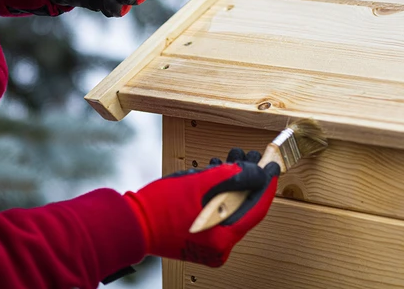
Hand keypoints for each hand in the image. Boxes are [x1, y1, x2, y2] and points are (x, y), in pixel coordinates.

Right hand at [124, 148, 279, 266]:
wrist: (132, 222)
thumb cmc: (160, 207)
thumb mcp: (198, 184)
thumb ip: (229, 176)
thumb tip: (255, 171)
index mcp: (223, 238)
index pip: (256, 210)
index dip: (265, 184)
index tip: (272, 165)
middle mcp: (219, 246)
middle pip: (244, 207)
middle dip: (247, 178)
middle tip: (252, 156)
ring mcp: (209, 244)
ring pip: (231, 207)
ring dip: (233, 182)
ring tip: (233, 158)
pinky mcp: (199, 237)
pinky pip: (218, 211)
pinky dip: (219, 192)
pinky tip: (216, 172)